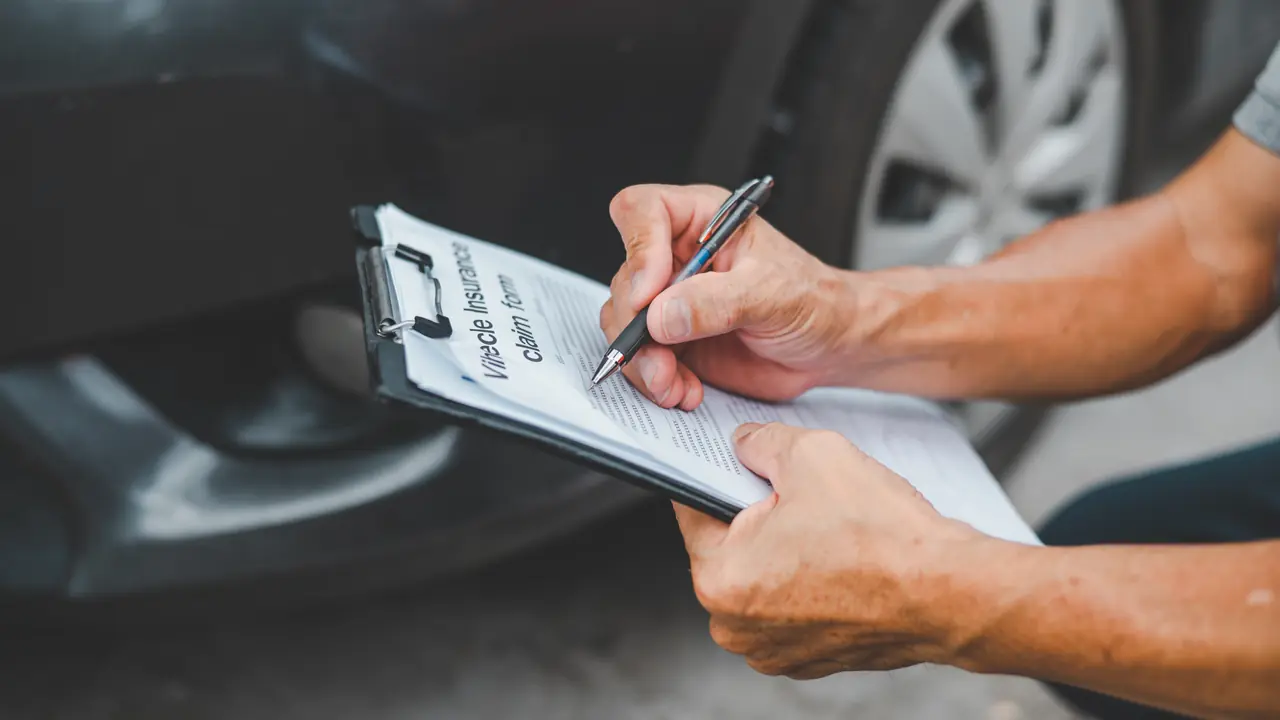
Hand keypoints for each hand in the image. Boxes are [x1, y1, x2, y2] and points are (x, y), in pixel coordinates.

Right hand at [600, 184, 857, 408]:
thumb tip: (662, 315)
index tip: (651, 294)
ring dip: (643, 362)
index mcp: (701, 221)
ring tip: (674, 384)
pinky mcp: (674, 340)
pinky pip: (643, 359)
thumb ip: (716, 302)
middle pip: (626, 279)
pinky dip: (656, 381)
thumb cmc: (815, 300)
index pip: (642, 211)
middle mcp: (678, 257)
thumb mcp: (772, 294)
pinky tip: (684, 391)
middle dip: (636, 326)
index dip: (637, 250)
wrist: (831, 345)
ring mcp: (672, 301)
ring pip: (626, 325)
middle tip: (659, 355)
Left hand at [674, 422, 996, 678]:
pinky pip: (793, 603)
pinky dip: (809, 578)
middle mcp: (736, 626)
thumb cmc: (883, 536)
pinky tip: (841, 557)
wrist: (950, 592)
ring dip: (785, 547)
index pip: (693, 508)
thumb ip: (760, 443)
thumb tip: (744, 444)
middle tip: (798, 493)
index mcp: (721, 579)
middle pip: (728, 545)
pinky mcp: (808, 657)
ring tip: (827, 526)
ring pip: (763, 574)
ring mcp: (772, 649)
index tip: (735, 462)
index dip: (717, 474)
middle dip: (756, 514)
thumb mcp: (810, 454)